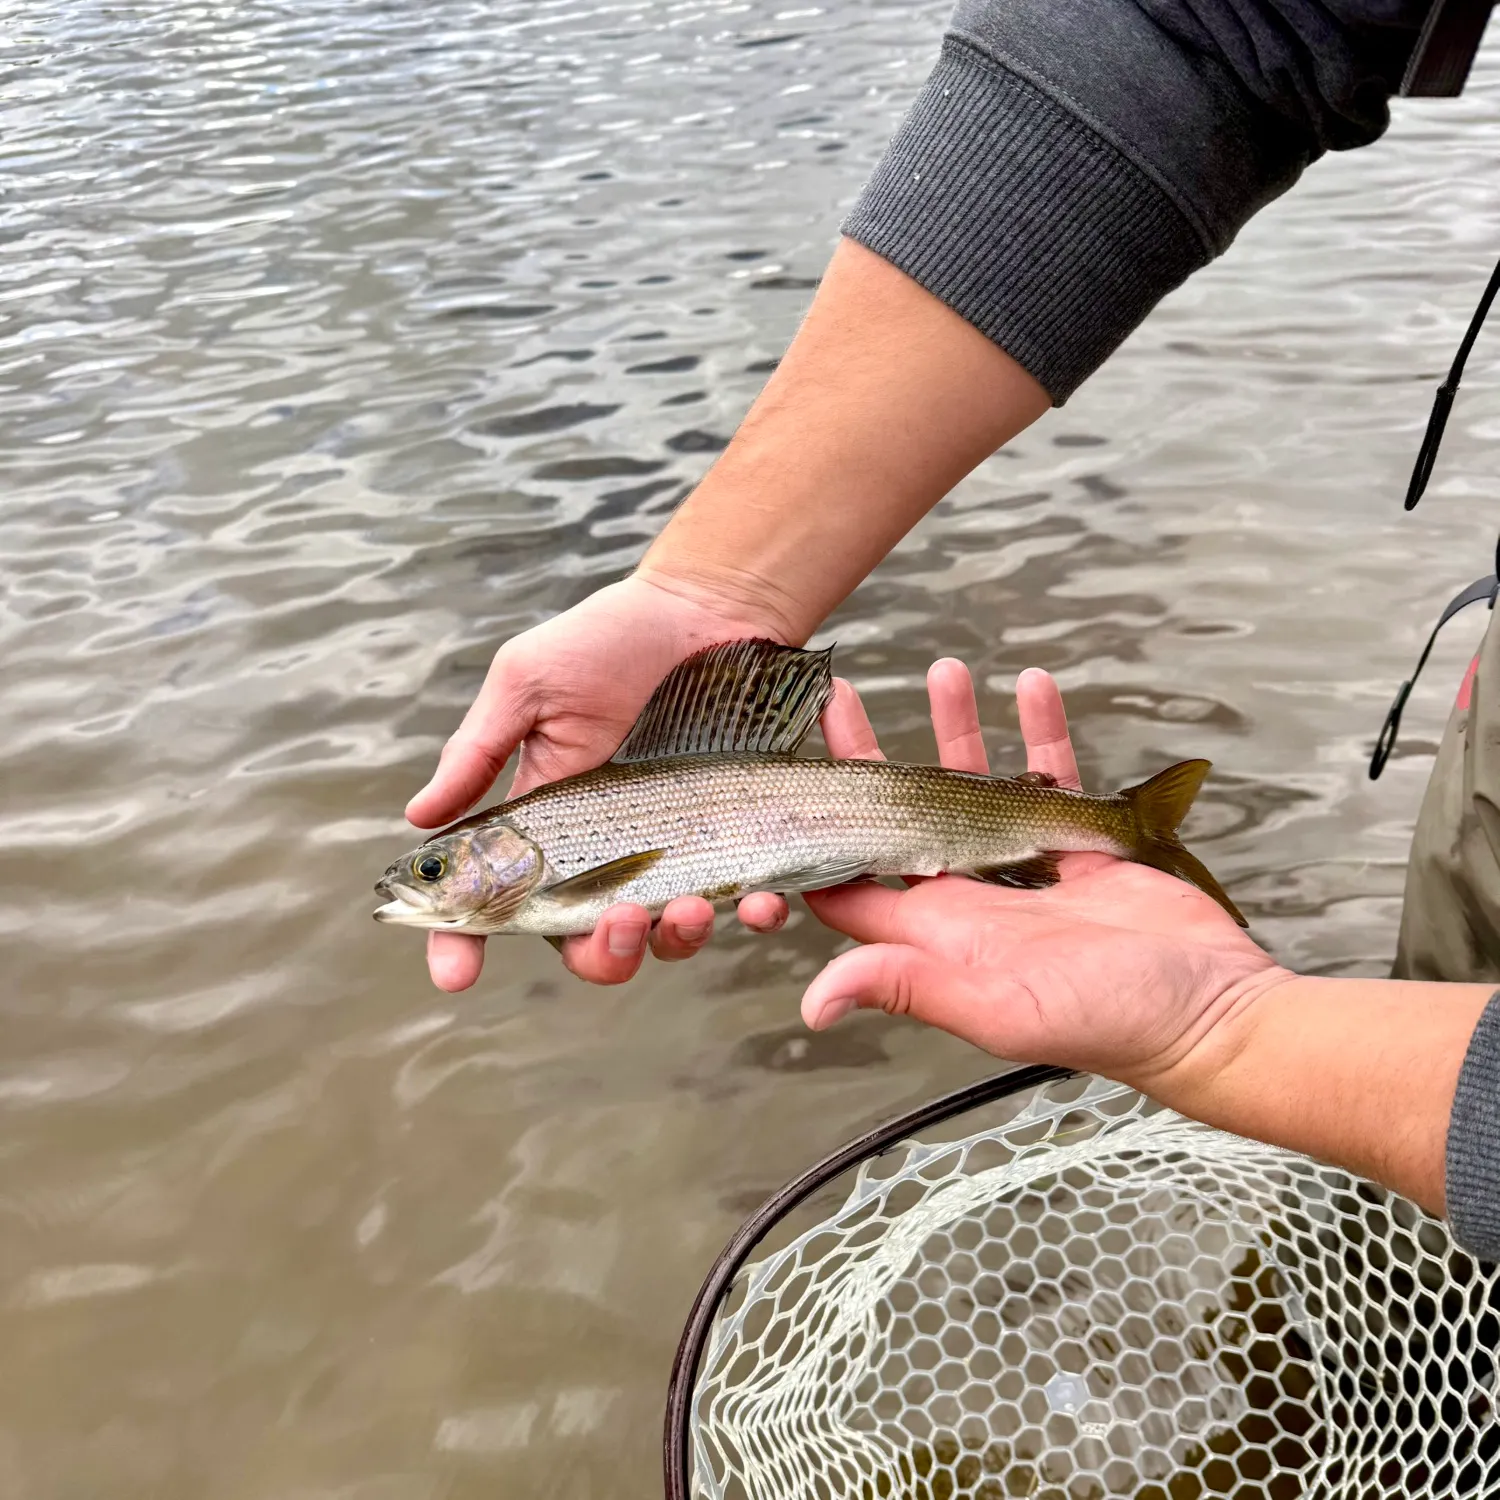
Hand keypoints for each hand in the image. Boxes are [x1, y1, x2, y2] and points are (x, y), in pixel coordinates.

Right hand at [405, 573, 799, 989]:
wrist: (710, 609)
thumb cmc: (609, 639)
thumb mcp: (531, 683)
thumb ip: (480, 750)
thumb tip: (419, 817)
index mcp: (544, 824)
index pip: (494, 901)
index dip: (464, 943)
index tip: (454, 974)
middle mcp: (602, 852)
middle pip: (581, 941)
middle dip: (596, 954)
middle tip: (616, 922)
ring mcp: (669, 851)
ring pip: (659, 938)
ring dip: (667, 942)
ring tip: (687, 907)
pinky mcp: (733, 840)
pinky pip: (740, 903)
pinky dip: (749, 917)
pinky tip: (759, 902)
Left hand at [800, 666, 1289, 1098]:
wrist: (1211, 1014)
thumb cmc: (1108, 1022)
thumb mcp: (995, 1006)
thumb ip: (906, 985)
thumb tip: (812, 1005)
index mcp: (936, 930)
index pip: (852, 875)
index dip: (817, 829)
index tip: (789, 769)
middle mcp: (970, 896)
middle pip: (902, 814)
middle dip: (870, 755)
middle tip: (842, 696)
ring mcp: (1026, 867)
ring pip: (977, 784)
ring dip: (959, 728)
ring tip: (945, 670)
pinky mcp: (1083, 847)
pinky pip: (1054, 776)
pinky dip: (1042, 731)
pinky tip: (1031, 687)